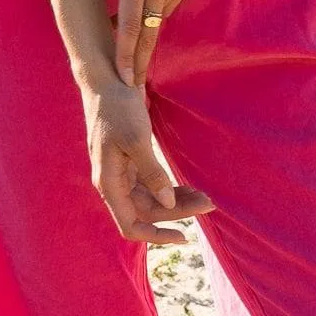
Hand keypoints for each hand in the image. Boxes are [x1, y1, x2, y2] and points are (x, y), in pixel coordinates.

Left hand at [73, 0, 221, 83]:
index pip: (130, 24)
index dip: (125, 54)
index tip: (124, 78)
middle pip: (148, 33)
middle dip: (140, 63)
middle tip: (134, 87)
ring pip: (159, 19)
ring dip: (147, 39)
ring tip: (134, 56)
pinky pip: (169, 3)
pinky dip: (156, 15)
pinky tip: (147, 16)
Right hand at [81, 73, 212, 243]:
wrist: (107, 81)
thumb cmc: (117, 108)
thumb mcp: (137, 140)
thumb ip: (152, 173)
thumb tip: (167, 202)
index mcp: (109, 183)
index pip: (130, 225)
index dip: (155, 235)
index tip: (184, 235)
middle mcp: (114, 184)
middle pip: (147, 213)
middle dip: (177, 212)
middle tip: (209, 203)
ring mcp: (122, 173)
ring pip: (152, 199)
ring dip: (177, 201)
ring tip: (205, 197)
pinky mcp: (130, 162)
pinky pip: (152, 184)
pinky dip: (171, 188)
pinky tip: (190, 187)